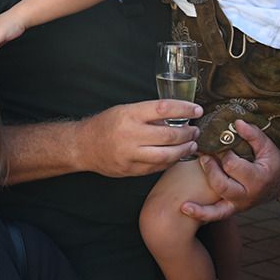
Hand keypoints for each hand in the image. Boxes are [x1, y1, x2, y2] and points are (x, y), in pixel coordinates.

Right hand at [77, 100, 201, 176]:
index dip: (184, 109)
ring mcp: (130, 155)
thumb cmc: (106, 125)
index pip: (163, 109)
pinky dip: (171, 161)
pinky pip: (157, 166)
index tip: (196, 110)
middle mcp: (130, 135)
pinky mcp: (131, 170)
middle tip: (195, 131)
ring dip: (183, 150)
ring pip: (166, 155)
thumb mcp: (125, 110)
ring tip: (191, 144)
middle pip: (169, 135)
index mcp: (129, 115)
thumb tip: (177, 116)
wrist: (83, 146)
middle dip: (188, 133)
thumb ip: (148, 114)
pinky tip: (177, 155)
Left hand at [181, 121, 279, 222]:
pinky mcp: (232, 209)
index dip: (222, 153)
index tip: (217, 144)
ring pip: (217, 206)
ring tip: (186, 185)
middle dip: (209, 169)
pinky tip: (185, 208)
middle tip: (204, 156)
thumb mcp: (268, 146)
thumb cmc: (273, 162)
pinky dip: (200, 213)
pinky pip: (215, 215)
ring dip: (199, 197)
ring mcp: (239, 204)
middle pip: (222, 184)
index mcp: (258, 178)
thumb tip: (236, 122)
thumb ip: (253, 134)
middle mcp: (248, 195)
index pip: (233, 166)